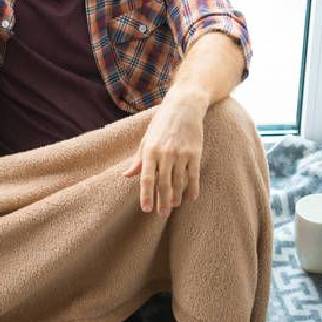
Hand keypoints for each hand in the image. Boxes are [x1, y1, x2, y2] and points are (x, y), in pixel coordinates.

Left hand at [123, 94, 205, 217]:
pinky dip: (193, 188)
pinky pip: (194, 175)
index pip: (146, 178)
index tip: (146, 210)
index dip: (146, 195)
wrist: (184, 106)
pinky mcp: (195, 153)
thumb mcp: (147, 138)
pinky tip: (191, 198)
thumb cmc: (162, 123)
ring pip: (179, 181)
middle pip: (163, 183)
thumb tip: (127, 175)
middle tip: (161, 215)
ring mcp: (181, 153)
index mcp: (150, 150)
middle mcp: (165, 153)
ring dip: (176, 197)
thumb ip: (138, 159)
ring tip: (173, 207)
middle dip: (162, 201)